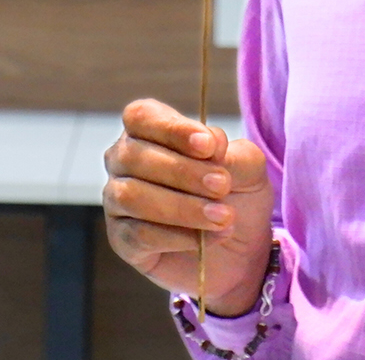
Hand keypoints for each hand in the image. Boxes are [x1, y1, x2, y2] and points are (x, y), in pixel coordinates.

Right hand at [104, 98, 272, 315]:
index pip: (142, 116)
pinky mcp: (121, 240)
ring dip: (181, 207)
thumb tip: (212, 145)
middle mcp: (124, 159)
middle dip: (183, 171)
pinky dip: (178, 236)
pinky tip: (207, 238)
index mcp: (149, 129)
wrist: (239, 248)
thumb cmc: (234, 194)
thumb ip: (232, 153)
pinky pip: (139, 235)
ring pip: (132, 196)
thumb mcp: (247, 168)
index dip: (172, 129)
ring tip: (222, 217)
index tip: (208, 146)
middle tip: (221, 186)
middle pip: (135, 155)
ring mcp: (117, 200)